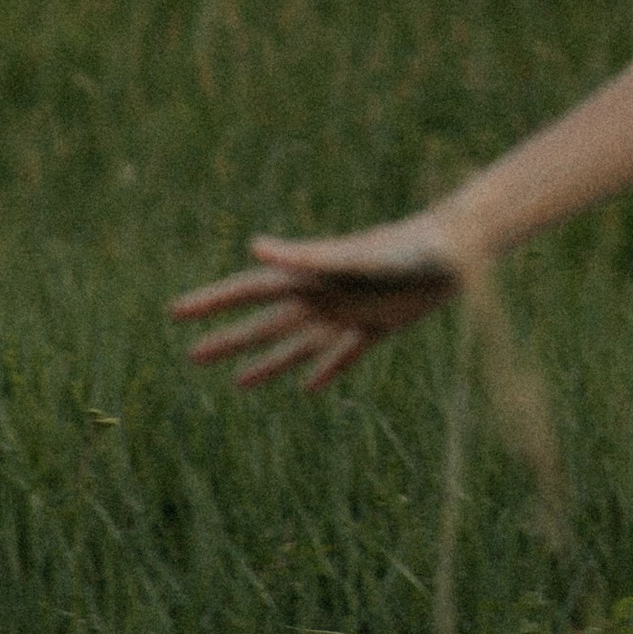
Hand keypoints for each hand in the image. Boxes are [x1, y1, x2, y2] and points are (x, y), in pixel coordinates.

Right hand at [171, 213, 460, 392]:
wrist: (458, 253)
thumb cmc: (406, 248)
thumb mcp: (354, 256)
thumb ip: (307, 254)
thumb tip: (256, 246)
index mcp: (309, 275)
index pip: (248, 291)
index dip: (210, 302)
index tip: (174, 312)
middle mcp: (323, 295)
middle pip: (265, 324)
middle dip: (228, 340)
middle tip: (191, 356)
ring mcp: (348, 312)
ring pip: (298, 345)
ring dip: (268, 363)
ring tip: (239, 383)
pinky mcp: (378, 326)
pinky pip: (343, 355)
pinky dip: (324, 371)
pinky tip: (308, 388)